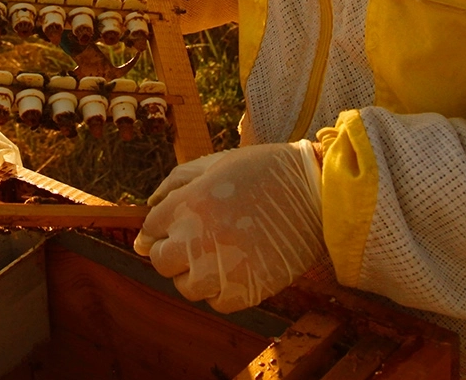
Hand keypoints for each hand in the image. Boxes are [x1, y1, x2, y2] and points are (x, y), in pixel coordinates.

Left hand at [134, 141, 325, 312]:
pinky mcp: (245, 292)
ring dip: (197, 273)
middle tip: (201, 238)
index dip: (162, 228)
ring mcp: (219, 269)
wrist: (317, 192)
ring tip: (223, 252)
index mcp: (187, 205)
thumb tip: (148, 206)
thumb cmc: (264, 171)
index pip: (150, 230)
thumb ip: (176, 182)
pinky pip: (216, 302)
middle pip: (161, 261)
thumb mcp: (215, 163)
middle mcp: (196, 239)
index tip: (178, 227)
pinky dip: (223, 290)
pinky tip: (239, 268)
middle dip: (174, 251)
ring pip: (186, 286)